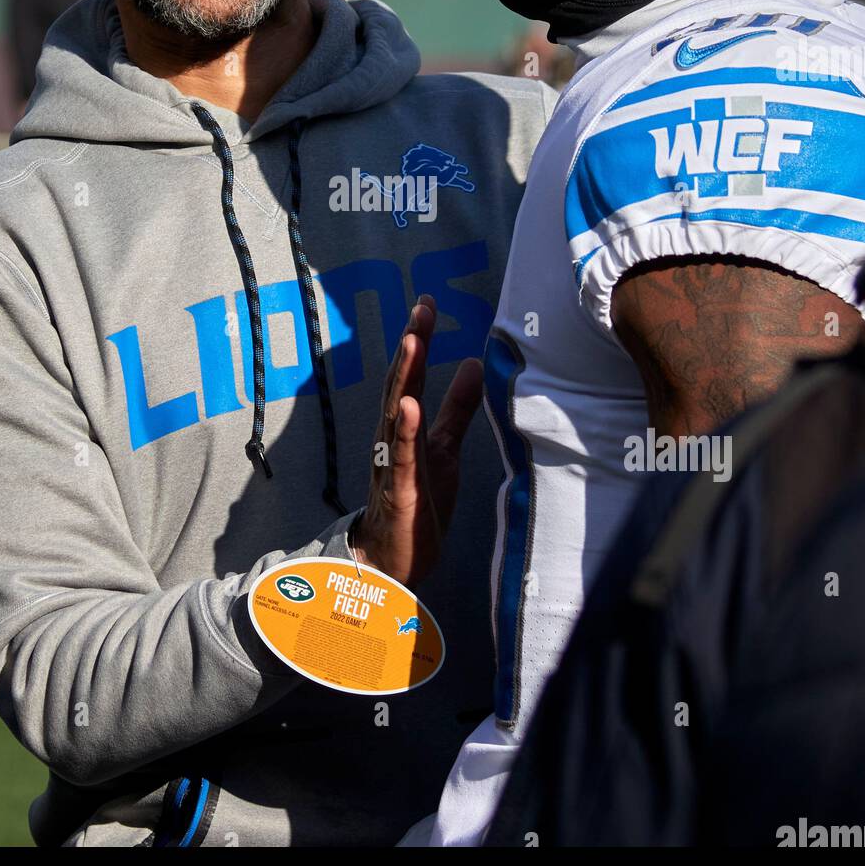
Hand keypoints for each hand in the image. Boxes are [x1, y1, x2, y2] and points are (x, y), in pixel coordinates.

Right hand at [352, 293, 483, 587]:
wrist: (395, 563)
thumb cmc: (417, 504)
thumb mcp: (444, 449)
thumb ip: (456, 409)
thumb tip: (472, 363)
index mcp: (405, 427)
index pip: (411, 375)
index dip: (418, 339)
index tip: (426, 302)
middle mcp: (392, 439)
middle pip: (400, 384)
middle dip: (411, 345)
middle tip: (421, 307)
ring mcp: (393, 464)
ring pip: (395, 413)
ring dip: (403, 376)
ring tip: (413, 339)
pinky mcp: (399, 492)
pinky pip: (400, 458)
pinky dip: (403, 431)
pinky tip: (408, 406)